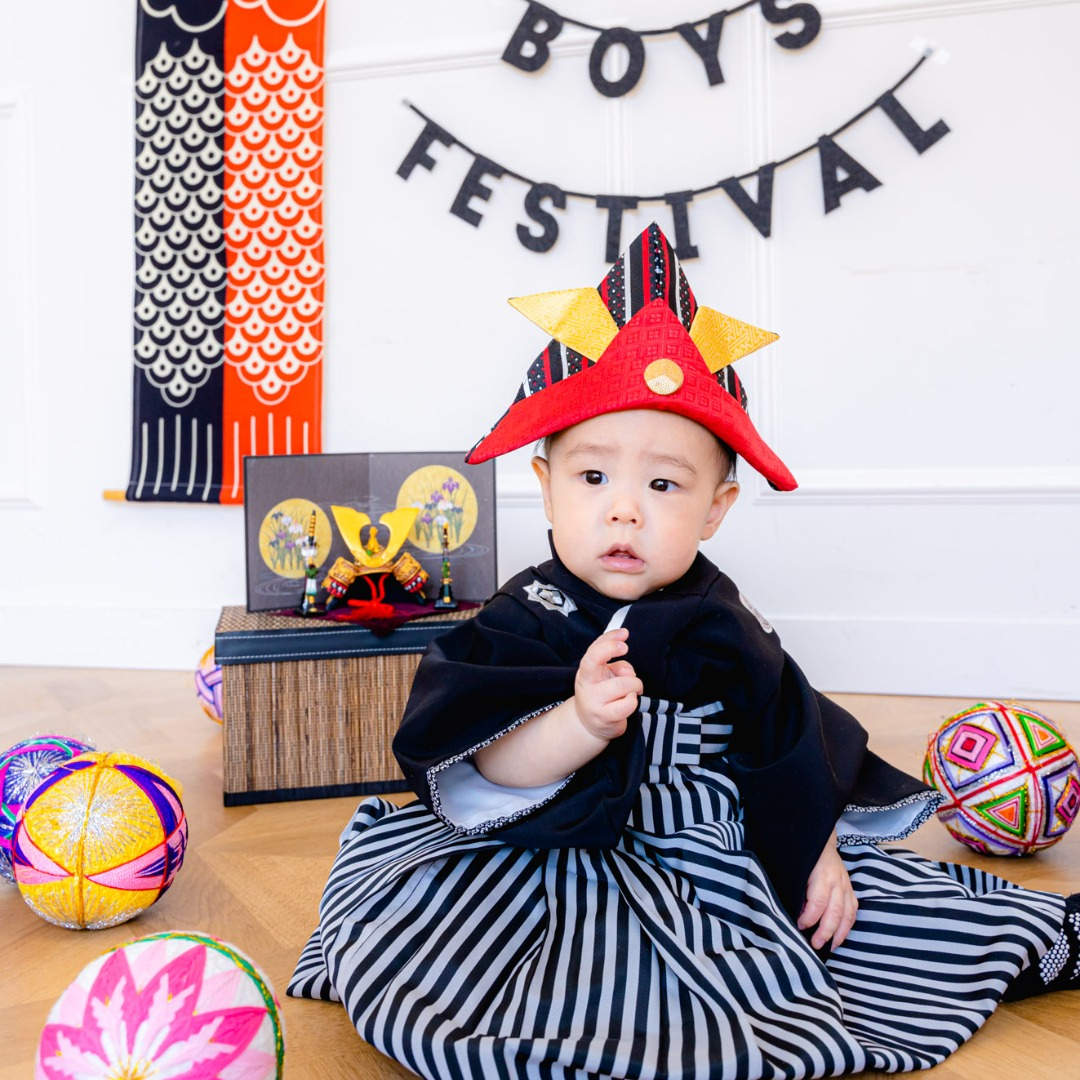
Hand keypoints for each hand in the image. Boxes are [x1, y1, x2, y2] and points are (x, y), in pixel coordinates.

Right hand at [571, 628, 642, 741]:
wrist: (589, 723)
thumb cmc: (601, 693)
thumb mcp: (606, 675)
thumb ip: (617, 667)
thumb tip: (628, 671)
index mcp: (586, 671)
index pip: (593, 651)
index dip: (609, 640)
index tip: (625, 635)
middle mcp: (586, 684)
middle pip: (604, 665)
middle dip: (627, 668)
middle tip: (632, 674)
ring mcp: (593, 702)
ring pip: (624, 685)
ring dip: (635, 686)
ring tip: (632, 691)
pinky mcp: (604, 717)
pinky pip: (628, 704)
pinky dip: (633, 701)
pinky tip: (628, 702)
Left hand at [797, 833, 857, 950]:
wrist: (821, 839)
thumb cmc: (803, 855)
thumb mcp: (796, 867)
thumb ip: (797, 888)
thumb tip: (792, 911)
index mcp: (822, 875)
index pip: (818, 902)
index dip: (809, 918)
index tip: (799, 926)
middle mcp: (837, 882)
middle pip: (835, 912)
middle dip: (825, 932)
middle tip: (815, 945)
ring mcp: (846, 886)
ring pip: (847, 914)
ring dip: (839, 934)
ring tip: (829, 947)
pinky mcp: (851, 889)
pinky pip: (853, 911)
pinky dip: (848, 926)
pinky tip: (840, 937)